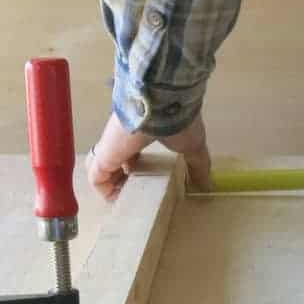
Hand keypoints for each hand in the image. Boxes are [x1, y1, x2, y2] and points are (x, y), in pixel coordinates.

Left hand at [87, 112, 211, 200]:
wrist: (162, 103)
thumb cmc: (177, 121)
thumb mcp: (192, 145)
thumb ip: (198, 164)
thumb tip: (207, 184)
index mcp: (142, 131)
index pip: (130, 150)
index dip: (134, 166)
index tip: (146, 180)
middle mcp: (123, 137)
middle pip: (114, 160)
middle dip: (123, 178)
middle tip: (136, 192)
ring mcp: (111, 145)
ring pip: (101, 168)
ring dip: (113, 185)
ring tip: (127, 198)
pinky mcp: (104, 155)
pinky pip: (96, 178)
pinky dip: (105, 191)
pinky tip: (119, 201)